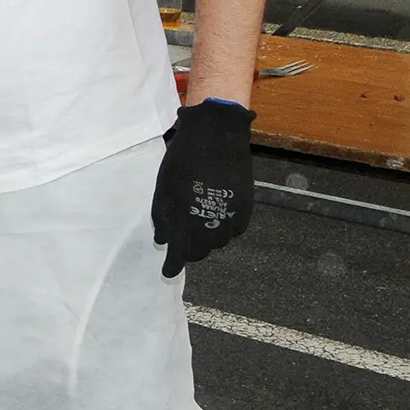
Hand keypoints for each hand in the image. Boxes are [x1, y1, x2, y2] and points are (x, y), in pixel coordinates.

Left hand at [151, 99, 254, 277]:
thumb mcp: (164, 188)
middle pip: (201, 251)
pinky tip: (214, 218)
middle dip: (189, 250)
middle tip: (180, 243)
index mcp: (187, 219)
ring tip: (196, 227)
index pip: (180, 254)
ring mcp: (232, 216)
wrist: (218, 136)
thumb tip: (162, 241)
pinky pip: (234, 229)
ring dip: (206, 240)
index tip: (167, 273)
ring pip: (219, 242)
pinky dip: (223, 229)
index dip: (173, 266)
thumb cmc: (183, 160)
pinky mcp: (246, 208)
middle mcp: (212, 223)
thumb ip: (162, 218)